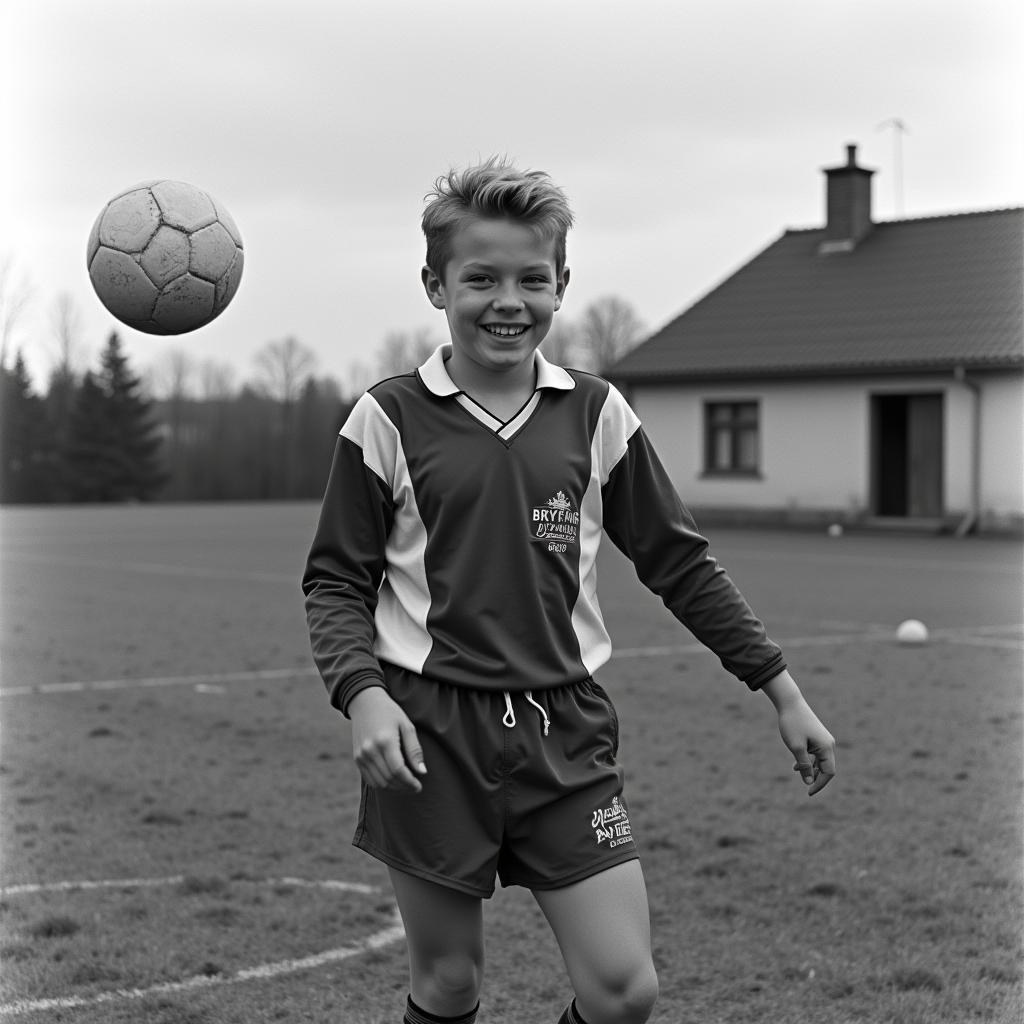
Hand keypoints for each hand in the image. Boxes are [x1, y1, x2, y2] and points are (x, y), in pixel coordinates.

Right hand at [348, 686, 426, 792]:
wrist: (365, 703)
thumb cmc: (390, 713)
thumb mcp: (407, 726)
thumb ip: (414, 750)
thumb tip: (422, 772)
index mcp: (385, 741)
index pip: (398, 770)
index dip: (410, 782)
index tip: (419, 786)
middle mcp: (370, 750)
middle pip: (389, 778)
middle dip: (404, 786)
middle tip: (415, 786)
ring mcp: (361, 755)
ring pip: (379, 782)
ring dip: (394, 787)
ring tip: (405, 784)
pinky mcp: (357, 758)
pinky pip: (370, 779)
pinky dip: (382, 784)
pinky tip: (393, 780)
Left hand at [761, 670, 836, 795]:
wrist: (790, 703)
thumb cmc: (792, 724)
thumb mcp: (796, 747)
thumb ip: (804, 765)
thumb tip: (809, 782)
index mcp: (826, 747)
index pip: (829, 772)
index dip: (820, 784)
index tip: (808, 792)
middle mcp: (828, 744)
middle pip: (826, 768)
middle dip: (816, 778)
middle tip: (806, 788)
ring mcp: (823, 740)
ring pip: (820, 761)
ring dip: (810, 769)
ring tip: (796, 770)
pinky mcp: (817, 737)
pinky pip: (815, 754)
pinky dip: (808, 761)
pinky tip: (796, 765)